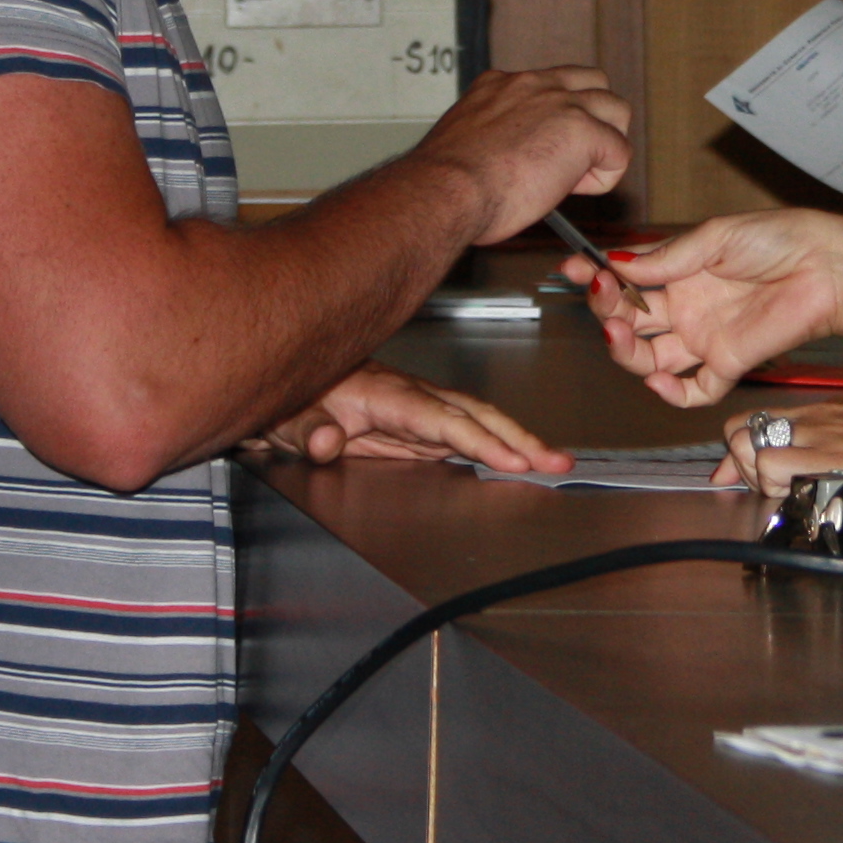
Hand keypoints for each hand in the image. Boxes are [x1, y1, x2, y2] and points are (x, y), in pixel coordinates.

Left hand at [248, 365, 569, 474]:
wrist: (284, 382)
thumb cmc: (291, 396)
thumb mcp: (287, 414)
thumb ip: (309, 431)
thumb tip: (331, 441)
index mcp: (386, 394)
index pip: (444, 421)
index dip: (481, 440)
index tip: (513, 460)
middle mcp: (409, 398)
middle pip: (475, 414)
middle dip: (519, 436)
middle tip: (557, 459)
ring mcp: (415, 410)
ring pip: (476, 421)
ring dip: (515, 440)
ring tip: (552, 460)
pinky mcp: (414, 425)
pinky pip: (462, 432)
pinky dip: (494, 444)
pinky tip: (514, 458)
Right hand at [395, 65, 634, 244]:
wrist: (445, 192)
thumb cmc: (447, 184)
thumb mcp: (469, 142)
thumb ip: (498, 137)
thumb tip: (511, 158)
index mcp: (501, 85)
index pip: (551, 86)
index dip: (555, 121)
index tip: (539, 151)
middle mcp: (534, 84)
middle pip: (595, 83)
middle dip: (594, 119)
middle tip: (572, 159)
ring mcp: (561, 103)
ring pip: (617, 110)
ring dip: (606, 144)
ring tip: (576, 176)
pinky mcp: (583, 131)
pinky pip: (619, 153)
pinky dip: (605, 177)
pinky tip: (573, 191)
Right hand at [562, 208, 842, 407]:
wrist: (831, 266)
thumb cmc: (783, 240)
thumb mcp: (717, 237)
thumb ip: (667, 258)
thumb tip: (618, 264)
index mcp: (681, 271)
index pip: (627, 279)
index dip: (598, 276)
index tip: (574, 267)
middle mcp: (687, 306)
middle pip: (631, 320)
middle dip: (607, 309)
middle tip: (600, 295)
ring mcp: (705, 337)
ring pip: (650, 357)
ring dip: (626, 350)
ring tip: (618, 331)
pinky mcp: (730, 363)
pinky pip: (694, 390)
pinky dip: (672, 393)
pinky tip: (658, 380)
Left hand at [716, 395, 842, 494]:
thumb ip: (833, 449)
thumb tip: (808, 472)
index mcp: (821, 412)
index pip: (753, 420)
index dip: (737, 452)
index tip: (735, 474)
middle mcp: (813, 417)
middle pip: (740, 431)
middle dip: (741, 463)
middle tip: (765, 486)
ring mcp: (820, 433)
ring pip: (750, 445)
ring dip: (756, 475)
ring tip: (784, 493)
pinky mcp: (831, 453)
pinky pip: (776, 462)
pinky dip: (772, 483)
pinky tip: (799, 497)